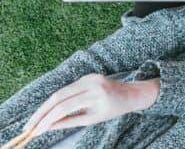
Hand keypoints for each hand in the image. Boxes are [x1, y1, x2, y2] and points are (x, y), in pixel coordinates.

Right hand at [23, 74, 158, 136]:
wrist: (132, 93)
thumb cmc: (114, 109)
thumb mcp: (92, 119)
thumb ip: (69, 122)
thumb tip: (46, 127)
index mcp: (95, 95)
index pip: (64, 107)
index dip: (47, 119)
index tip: (35, 131)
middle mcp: (91, 83)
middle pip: (58, 96)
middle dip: (41, 112)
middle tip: (28, 126)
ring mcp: (88, 77)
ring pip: (60, 92)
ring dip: (45, 106)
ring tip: (34, 121)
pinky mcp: (87, 75)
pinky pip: (67, 89)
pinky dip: (56, 100)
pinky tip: (47, 110)